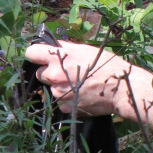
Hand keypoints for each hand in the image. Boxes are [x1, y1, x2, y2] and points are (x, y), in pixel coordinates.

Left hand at [24, 40, 140, 118]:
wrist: (121, 89)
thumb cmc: (106, 65)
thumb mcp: (86, 49)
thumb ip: (66, 48)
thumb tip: (54, 45)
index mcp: (58, 58)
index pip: (31, 53)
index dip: (37, 54)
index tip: (42, 56)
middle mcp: (54, 76)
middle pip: (40, 73)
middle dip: (50, 72)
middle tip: (67, 71)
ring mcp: (59, 93)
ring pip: (52, 88)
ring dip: (60, 86)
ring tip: (79, 84)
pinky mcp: (65, 107)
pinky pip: (61, 102)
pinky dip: (68, 99)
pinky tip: (82, 95)